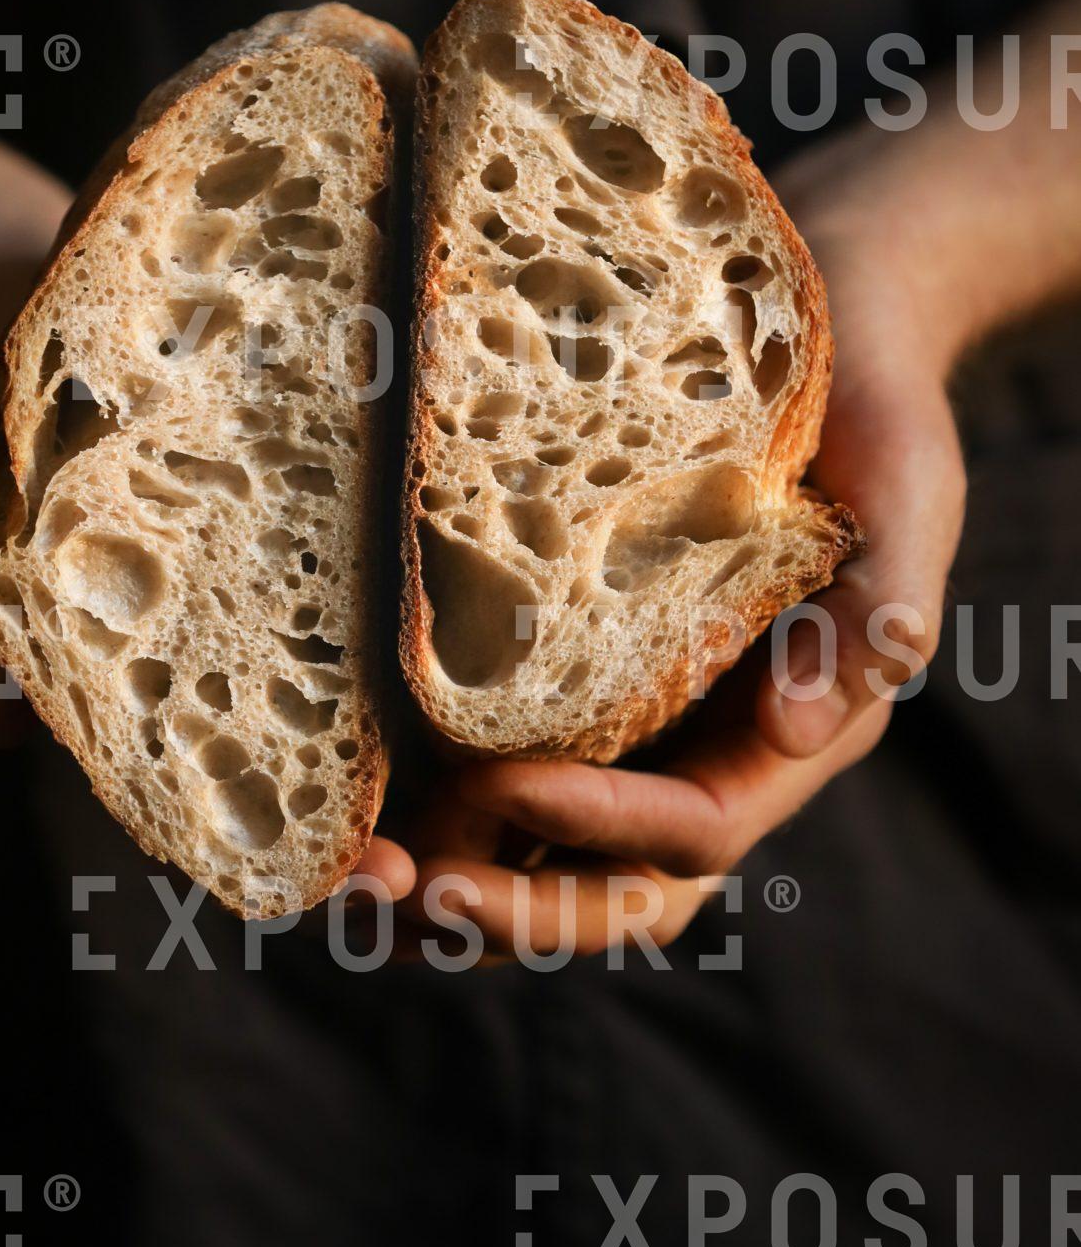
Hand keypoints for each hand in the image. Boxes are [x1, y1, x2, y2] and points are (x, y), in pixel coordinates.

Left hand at [375, 126, 970, 957]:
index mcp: (788, 734)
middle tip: (403, 895)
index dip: (602, 827)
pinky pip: (496, 789)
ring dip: (450, 898)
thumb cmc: (867, 399)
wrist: (817, 333)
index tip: (503, 786)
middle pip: (612, 893)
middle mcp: (703, 756)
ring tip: (345, 887)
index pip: (693, 830)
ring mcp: (633, 736)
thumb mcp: (906, 487)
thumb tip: (799, 731)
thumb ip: (881, 607)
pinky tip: (342, 810)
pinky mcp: (568, 689)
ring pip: (544, 867)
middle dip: (512, 913)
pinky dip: (427, 820)